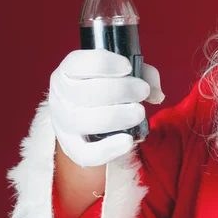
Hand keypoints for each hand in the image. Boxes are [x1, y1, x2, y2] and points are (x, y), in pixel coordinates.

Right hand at [49, 49, 164, 166]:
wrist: (91, 122)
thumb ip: (144, 75)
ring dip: (116, 116)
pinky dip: (107, 149)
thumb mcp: (123, 75)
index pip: (77, 64)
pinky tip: (127, 141)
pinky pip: (85, 153)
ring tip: (140, 112)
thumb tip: (157, 94)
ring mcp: (64, 124)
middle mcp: (60, 97)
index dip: (104, 64)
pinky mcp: (73, 148)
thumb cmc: (107, 90)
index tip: (127, 67)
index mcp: (68, 72)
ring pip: (82, 121)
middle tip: (143, 90)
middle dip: (120, 90)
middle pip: (83, 92)